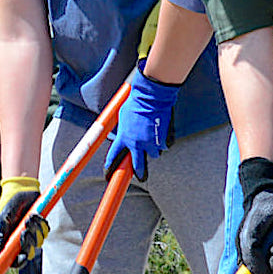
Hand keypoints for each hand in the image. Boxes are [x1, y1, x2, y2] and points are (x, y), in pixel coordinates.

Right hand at [0, 176, 48, 265]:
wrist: (21, 191)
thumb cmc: (9, 205)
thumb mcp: (3, 220)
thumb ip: (0, 236)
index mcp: (9, 242)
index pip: (15, 259)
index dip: (19, 262)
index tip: (22, 256)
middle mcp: (21, 240)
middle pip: (29, 253)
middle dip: (29, 243)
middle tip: (25, 231)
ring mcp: (32, 234)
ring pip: (39, 241)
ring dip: (35, 230)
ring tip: (29, 218)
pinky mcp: (41, 226)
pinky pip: (45, 231)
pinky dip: (42, 224)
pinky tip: (35, 215)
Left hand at [105, 61, 180, 180]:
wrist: (152, 96)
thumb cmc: (135, 102)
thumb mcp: (122, 116)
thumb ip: (123, 130)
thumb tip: (123, 135)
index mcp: (124, 137)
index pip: (113, 156)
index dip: (109, 167)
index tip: (108, 175)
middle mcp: (137, 143)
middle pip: (138, 166)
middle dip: (139, 173)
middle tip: (140, 177)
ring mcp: (151, 143)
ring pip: (154, 154)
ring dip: (153, 150)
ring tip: (153, 138)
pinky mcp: (164, 139)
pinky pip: (164, 145)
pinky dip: (163, 141)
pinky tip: (161, 132)